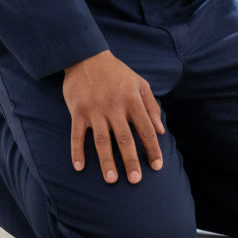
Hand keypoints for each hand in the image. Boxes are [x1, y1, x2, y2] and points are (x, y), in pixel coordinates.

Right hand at [63, 50, 164, 183]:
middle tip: (136, 180)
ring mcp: (95, 110)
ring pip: (102, 140)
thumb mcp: (140, 83)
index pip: (145, 128)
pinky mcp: (78, 111)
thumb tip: (160, 130)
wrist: (87, 57)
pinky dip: (77, 151)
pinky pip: (77, 135)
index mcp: (132, 99)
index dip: (152, 148)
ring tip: (112, 180)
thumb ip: (151, 106)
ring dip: (106, 161)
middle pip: (124, 138)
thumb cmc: (117, 72)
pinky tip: (79, 167)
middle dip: (131, 160)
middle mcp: (115, 106)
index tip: (157, 167)